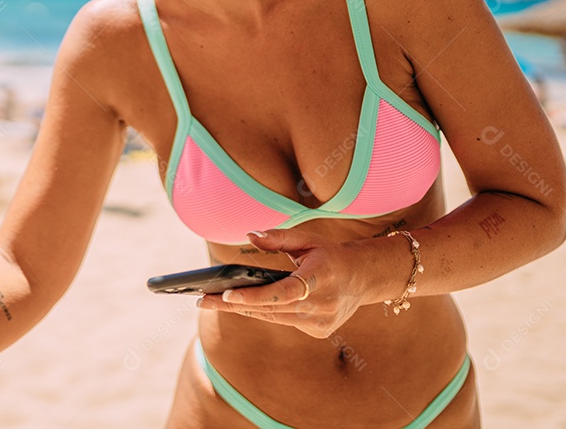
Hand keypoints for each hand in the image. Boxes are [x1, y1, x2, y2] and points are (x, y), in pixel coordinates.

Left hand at [195, 229, 366, 338]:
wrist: (363, 278)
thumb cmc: (330, 254)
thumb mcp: (308, 238)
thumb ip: (278, 237)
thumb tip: (249, 235)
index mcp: (321, 276)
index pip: (283, 292)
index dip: (255, 297)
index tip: (227, 295)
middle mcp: (322, 304)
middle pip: (270, 308)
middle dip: (234, 304)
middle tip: (201, 300)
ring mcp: (321, 321)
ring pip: (273, 317)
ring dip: (243, 309)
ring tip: (211, 302)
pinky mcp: (318, 330)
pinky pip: (283, 320)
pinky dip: (264, 311)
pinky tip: (241, 305)